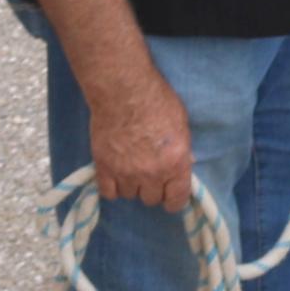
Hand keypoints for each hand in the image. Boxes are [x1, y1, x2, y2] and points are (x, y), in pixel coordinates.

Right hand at [86, 71, 195, 210]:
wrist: (124, 91)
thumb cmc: (158, 101)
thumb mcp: (181, 124)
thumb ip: (182, 150)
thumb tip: (185, 164)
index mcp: (176, 163)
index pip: (177, 200)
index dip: (174, 200)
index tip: (171, 196)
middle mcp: (152, 173)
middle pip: (151, 199)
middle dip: (153, 188)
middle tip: (150, 174)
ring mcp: (126, 173)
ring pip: (130, 196)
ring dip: (132, 186)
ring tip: (131, 169)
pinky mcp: (104, 168)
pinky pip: (108, 193)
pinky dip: (112, 187)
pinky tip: (115, 174)